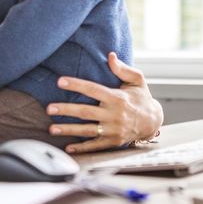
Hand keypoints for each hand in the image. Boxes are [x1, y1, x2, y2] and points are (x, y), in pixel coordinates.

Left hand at [46, 53, 163, 153]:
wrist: (153, 122)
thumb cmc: (142, 98)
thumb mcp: (137, 80)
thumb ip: (123, 69)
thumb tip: (110, 56)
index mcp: (117, 97)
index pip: (93, 89)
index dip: (76, 85)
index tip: (60, 81)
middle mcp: (114, 114)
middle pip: (86, 112)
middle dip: (66, 110)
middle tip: (49, 108)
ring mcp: (113, 130)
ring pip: (87, 130)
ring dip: (68, 130)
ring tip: (52, 129)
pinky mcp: (113, 142)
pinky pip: (95, 145)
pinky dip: (81, 148)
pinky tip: (68, 147)